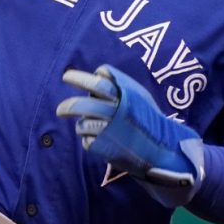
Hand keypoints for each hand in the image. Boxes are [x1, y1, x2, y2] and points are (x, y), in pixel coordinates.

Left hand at [57, 65, 204, 206]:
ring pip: (82, 125)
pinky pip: (87, 141)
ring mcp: (111, 131)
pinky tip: (99, 140)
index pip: (99, 82)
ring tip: (84, 126)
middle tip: (60, 109)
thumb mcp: (140, 96)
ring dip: (80, 126)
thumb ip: (121, 84)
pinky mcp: (106, 148)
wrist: (163, 149)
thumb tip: (99, 74)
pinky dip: (89, 139)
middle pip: (84, 104)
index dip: (82, 78)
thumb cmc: (149, 120)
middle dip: (69, 105)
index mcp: (126, 96)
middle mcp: (117, 112)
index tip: (69, 78)